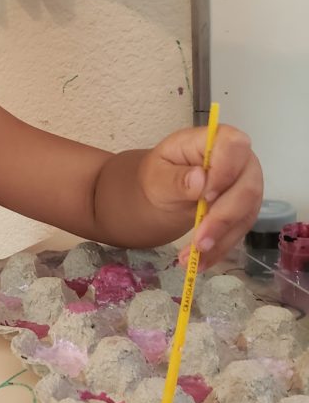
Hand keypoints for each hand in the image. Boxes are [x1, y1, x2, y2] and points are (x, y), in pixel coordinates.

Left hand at [139, 124, 262, 268]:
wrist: (161, 191)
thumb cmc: (160, 174)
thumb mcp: (156, 175)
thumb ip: (175, 178)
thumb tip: (199, 179)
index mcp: (215, 140)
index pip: (234, 146)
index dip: (225, 172)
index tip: (207, 196)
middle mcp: (239, 161)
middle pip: (246, 187)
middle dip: (223, 218)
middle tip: (199, 241)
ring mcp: (245, 186)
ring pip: (246, 214)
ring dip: (221, 240)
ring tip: (194, 258)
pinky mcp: (244, 210)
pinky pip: (239, 231)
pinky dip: (220, 249)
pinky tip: (201, 262)